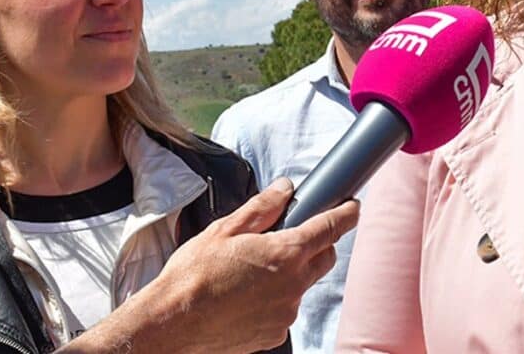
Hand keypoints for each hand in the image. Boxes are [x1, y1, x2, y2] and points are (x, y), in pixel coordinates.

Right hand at [61, 178, 359, 353]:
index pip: (329, 228)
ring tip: (252, 272)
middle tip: (293, 237)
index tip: (353, 207)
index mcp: (285, 254)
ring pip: (302, 285)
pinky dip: (275, 299)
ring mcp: (285, 313)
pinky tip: (246, 296)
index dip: (345, 214)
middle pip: (324, 259)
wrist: (171, 325)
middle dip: (318, 245)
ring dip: (291, 275)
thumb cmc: (192, 275)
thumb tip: (286, 189)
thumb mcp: (225, 229)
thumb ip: (263, 208)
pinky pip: (284, 309)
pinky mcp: (274, 335)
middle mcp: (293, 285)